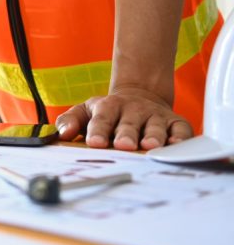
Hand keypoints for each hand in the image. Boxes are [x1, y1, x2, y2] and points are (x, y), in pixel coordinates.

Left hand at [55, 86, 192, 150]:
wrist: (138, 97)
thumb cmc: (107, 113)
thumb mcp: (84, 112)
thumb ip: (69, 121)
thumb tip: (62, 133)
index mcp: (108, 107)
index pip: (101, 119)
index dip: (98, 130)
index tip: (94, 142)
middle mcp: (133, 110)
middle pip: (129, 123)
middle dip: (126, 134)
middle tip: (123, 145)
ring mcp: (155, 115)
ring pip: (156, 126)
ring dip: (154, 136)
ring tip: (150, 146)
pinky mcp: (175, 122)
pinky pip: (181, 129)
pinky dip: (180, 137)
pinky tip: (175, 145)